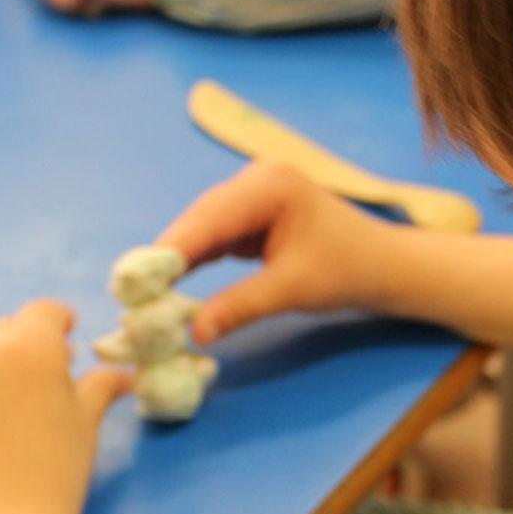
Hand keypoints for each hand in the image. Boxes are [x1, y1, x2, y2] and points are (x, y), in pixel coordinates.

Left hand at [0, 300, 133, 513]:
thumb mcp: (85, 423)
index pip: (44, 313)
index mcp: (29, 346)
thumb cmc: (55, 471)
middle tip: (52, 373)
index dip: (60, 320)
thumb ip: (101, 388)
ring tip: (21, 401)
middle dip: (30, 343)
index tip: (70, 335)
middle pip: (8, 330)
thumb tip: (124, 375)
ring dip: (1, 365)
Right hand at [157, 161, 401, 343]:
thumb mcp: (292, 290)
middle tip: (129, 295)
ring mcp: (252, 195)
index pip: (208, 219)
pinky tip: (169, 285)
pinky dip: (194, 261)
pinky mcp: (251, 215)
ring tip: (141, 295)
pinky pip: (214, 238)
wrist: (382, 267)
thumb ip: (240, 306)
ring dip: (175, 262)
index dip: (168, 251)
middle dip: (165, 258)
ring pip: (201, 230)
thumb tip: (194, 333)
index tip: (133, 280)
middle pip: (198, 220)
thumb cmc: (348, 270)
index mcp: (269, 185)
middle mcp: (255, 180)